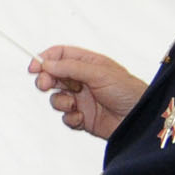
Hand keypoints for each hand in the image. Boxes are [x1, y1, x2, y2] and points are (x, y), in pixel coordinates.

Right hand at [30, 45, 146, 140]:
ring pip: (56, 98)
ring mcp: (81, 99)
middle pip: (53, 76)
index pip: (60, 56)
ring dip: (60, 102)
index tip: (34, 67)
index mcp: (88, 64)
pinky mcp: (82, 118)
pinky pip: (65, 118)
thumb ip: (71, 68)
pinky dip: (70, 118)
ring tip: (73, 105)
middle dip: (46, 81)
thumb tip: (47, 64)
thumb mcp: (99, 73)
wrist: (140, 119)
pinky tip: (82, 118)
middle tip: (44, 86)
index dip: (45, 59)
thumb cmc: (128, 91)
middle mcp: (83, 80)